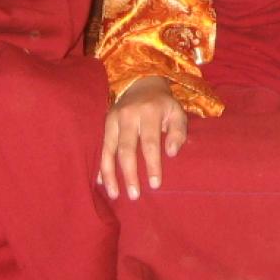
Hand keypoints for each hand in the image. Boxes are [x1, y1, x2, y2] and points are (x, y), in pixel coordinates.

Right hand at [99, 76, 187, 200]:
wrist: (142, 84)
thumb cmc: (163, 105)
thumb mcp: (177, 112)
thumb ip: (178, 131)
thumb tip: (171, 153)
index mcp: (149, 112)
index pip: (150, 143)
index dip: (152, 165)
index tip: (155, 185)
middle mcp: (129, 115)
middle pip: (127, 149)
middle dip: (130, 174)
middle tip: (134, 195)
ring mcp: (114, 118)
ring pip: (109, 150)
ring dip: (111, 174)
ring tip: (115, 194)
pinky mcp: (106, 122)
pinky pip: (102, 147)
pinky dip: (101, 165)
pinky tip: (101, 182)